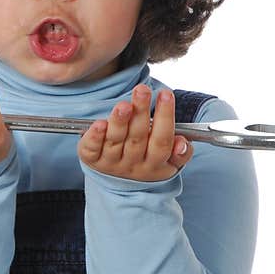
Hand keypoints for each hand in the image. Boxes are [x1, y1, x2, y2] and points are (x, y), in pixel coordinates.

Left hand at [77, 84, 192, 181]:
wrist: (121, 183)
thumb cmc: (148, 159)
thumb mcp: (169, 162)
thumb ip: (181, 153)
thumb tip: (182, 143)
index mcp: (155, 164)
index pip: (162, 141)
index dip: (165, 117)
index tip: (166, 94)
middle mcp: (133, 164)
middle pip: (138, 138)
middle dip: (141, 112)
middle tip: (143, 90)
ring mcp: (111, 163)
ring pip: (115, 141)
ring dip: (119, 122)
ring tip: (124, 105)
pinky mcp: (92, 160)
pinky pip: (91, 149)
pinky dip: (95, 136)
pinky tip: (99, 124)